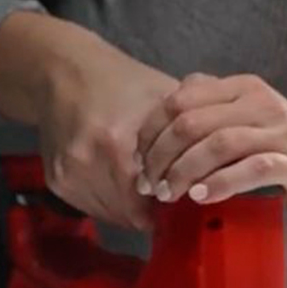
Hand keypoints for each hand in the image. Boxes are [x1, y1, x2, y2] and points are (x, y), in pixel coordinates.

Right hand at [0, 12, 179, 228]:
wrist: (62, 72)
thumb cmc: (122, 82)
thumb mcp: (165, 95)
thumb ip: (198, 123)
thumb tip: (230, 153)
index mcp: (118, 142)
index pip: (155, 196)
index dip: (175, 197)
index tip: (187, 193)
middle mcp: (88, 162)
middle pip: (134, 212)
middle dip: (156, 208)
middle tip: (171, 194)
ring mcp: (70, 173)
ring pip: (113, 215)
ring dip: (133, 210)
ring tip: (150, 190)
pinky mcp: (57, 180)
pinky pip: (92, 208)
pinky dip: (111, 203)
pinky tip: (123, 185)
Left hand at [135, 73, 286, 220]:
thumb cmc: (284, 147)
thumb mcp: (248, 117)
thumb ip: (212, 108)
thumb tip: (163, 113)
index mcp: (243, 87)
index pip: (181, 99)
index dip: (152, 129)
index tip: (139, 159)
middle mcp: (262, 103)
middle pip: (193, 122)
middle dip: (161, 156)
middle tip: (150, 184)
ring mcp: (281, 132)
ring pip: (218, 144)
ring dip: (184, 172)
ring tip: (169, 194)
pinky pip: (252, 169)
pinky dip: (221, 183)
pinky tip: (202, 197)